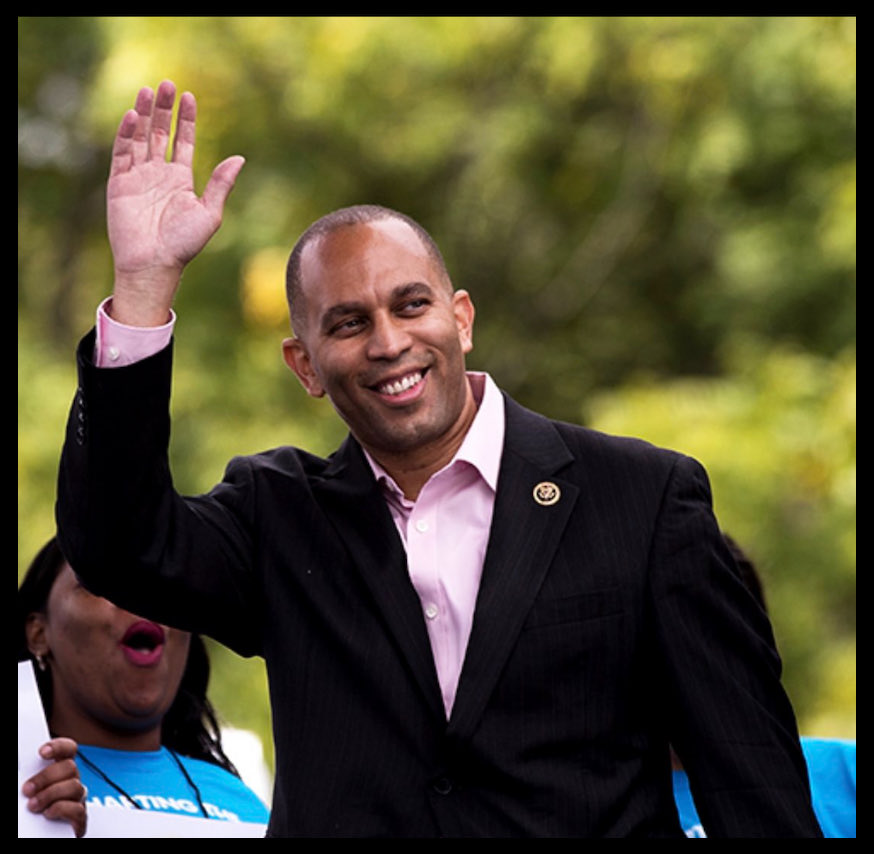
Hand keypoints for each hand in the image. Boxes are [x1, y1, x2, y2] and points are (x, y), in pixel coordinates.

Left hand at [21, 738, 86, 837]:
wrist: (32, 836)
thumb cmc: (27, 815)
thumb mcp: (24, 793)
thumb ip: (23, 780)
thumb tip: (20, 776)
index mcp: (59, 771)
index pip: (68, 750)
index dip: (59, 747)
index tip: (42, 752)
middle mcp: (71, 781)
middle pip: (70, 767)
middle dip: (46, 777)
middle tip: (27, 790)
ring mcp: (77, 799)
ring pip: (75, 787)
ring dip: (51, 795)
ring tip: (33, 806)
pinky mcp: (79, 819)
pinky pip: (78, 809)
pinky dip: (62, 810)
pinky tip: (48, 814)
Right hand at [107, 80, 244, 325]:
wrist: (155, 263)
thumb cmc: (184, 244)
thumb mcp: (209, 212)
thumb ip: (221, 184)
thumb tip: (240, 158)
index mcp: (181, 180)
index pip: (183, 141)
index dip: (186, 119)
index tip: (189, 96)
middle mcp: (159, 174)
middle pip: (160, 133)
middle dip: (164, 109)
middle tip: (167, 84)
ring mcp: (138, 177)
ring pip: (139, 138)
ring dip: (144, 114)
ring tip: (148, 90)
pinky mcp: (119, 183)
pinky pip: (122, 153)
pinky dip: (126, 134)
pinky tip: (133, 115)